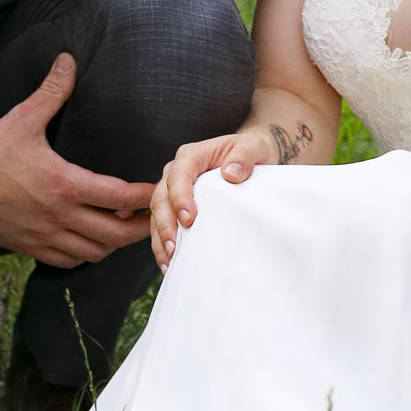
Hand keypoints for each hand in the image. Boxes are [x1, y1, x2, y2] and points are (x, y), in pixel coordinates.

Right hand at [0, 54, 154, 265]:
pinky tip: (91, 242)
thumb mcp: (22, 119)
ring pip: (94, 252)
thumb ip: (51, 92)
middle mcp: (59, 216)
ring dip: (114, 244)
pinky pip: (68, 261)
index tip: (156, 187)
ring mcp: (44, 236)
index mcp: (64, 185)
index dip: (143, 195)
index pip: (118, 197)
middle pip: (114, 235)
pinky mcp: (29, 247)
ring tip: (127, 229)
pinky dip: (86, 255)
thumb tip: (68, 61)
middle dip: (140, 227)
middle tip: (156, 217)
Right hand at [149, 125, 282, 272]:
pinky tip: (169, 263)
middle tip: (174, 248)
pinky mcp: (176, 205)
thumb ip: (244, 156)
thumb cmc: (251, 150)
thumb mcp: (254, 147)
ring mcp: (174, 189)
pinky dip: (163, 243)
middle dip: (165, 224)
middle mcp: (177, 171)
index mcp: (192, 155)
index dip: (180, 196)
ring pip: (156, 213)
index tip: (188, 219)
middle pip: (161, 197)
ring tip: (169, 262)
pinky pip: (163, 224)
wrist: (252, 156)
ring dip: (160, 238)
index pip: (179, 174)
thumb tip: (231, 173)